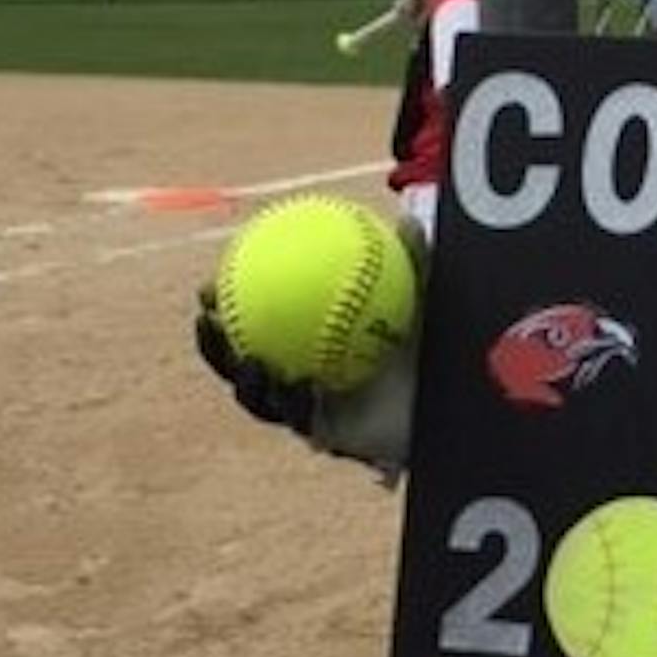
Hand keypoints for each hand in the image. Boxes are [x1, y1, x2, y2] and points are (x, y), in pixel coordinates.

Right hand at [193, 215, 427, 477]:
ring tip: (244, 358)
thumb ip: (412, 265)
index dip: (224, 306)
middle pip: (239, 362)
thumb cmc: (435, 350)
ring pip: (259, 397)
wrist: (451, 403)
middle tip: (205, 316)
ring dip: (243, 379)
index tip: (206, 284)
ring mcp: (308, 409)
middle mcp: (300, 376)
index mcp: (306, 343)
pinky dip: (291, 400)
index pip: (255, 322)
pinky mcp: (325, 435)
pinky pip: (298, 418)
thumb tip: (406, 221)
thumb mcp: (420, 302)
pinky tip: (292, 381)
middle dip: (215, 344)